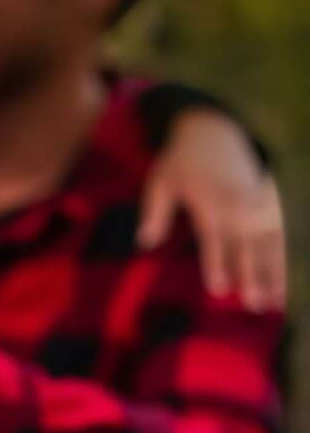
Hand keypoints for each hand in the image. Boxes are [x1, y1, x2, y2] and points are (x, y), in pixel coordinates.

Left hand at [139, 109, 286, 311]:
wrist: (214, 129)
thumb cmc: (181, 161)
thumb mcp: (160, 182)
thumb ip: (154, 212)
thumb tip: (144, 242)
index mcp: (210, 203)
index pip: (214, 239)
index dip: (217, 264)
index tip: (220, 289)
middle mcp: (237, 206)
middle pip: (246, 246)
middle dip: (252, 275)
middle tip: (254, 303)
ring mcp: (257, 205)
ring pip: (269, 243)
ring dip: (274, 272)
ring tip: (277, 301)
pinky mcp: (269, 204)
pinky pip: (282, 234)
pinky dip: (286, 258)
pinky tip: (287, 284)